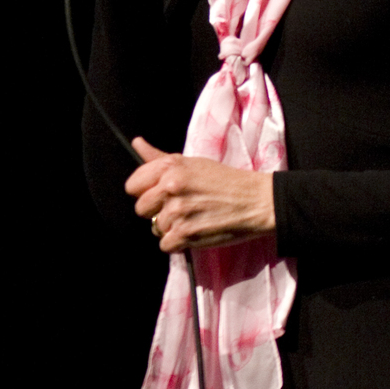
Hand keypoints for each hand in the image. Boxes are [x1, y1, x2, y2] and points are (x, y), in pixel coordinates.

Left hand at [126, 138, 275, 253]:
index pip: (132, 185)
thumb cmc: (226, 181)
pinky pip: (165, 245)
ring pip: (155, 228)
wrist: (256, 200)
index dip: (145, 192)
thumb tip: (137, 143)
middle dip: (157, 212)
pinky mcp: (185, 234)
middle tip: (179, 208)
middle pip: (141, 209)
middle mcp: (171, 187)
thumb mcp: (193, 162)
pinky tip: (195, 231)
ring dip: (172, 228)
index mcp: (171, 167)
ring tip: (194, 218)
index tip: (158, 195)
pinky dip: (179, 243)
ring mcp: (177, 212)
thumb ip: (160, 158)